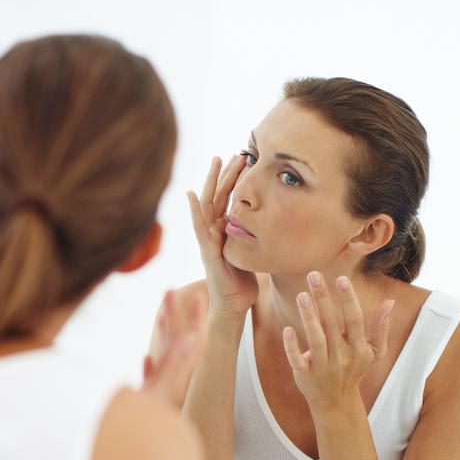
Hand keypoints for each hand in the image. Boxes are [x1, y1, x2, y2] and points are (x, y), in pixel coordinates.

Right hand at [142, 288, 206, 407]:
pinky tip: (147, 358)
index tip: (199, 296)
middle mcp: (172, 381)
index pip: (192, 340)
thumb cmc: (153, 424)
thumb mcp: (164, 391)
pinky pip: (151, 379)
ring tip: (161, 317)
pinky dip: (151, 365)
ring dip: (163, 336)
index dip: (196, 317)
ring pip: (164, 357)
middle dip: (174, 315)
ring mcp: (160, 391)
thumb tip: (192, 337)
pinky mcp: (148, 403)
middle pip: (176, 342)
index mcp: (179, 376)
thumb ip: (175, 365)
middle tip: (170, 290)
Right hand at [187, 155, 258, 321]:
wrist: (232, 307)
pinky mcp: (207, 251)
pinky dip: (195, 211)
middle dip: (225, 174)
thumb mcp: (251, 254)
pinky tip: (192, 195)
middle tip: (233, 152)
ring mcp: (207, 240)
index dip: (234, 180)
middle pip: (217, 197)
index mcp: (224, 232)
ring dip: (212, 182)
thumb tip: (267, 226)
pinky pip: (199, 228)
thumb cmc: (242, 284)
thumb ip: (251, 239)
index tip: (243, 161)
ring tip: (216, 161)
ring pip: (208, 205)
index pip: (228, 200)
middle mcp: (213, 233)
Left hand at [282, 272, 394, 419]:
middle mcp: (342, 356)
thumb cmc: (355, 370)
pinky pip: (298, 360)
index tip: (341, 278)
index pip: (354, 319)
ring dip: (309, 317)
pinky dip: (292, 346)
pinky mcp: (305, 375)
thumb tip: (391, 301)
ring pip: (316, 339)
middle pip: (332, 324)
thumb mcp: (374, 352)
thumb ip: (380, 327)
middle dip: (323, 298)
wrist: (336, 402)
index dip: (348, 299)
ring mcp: (323, 367)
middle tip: (313, 275)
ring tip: (301, 295)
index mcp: (358, 348)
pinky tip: (287, 329)